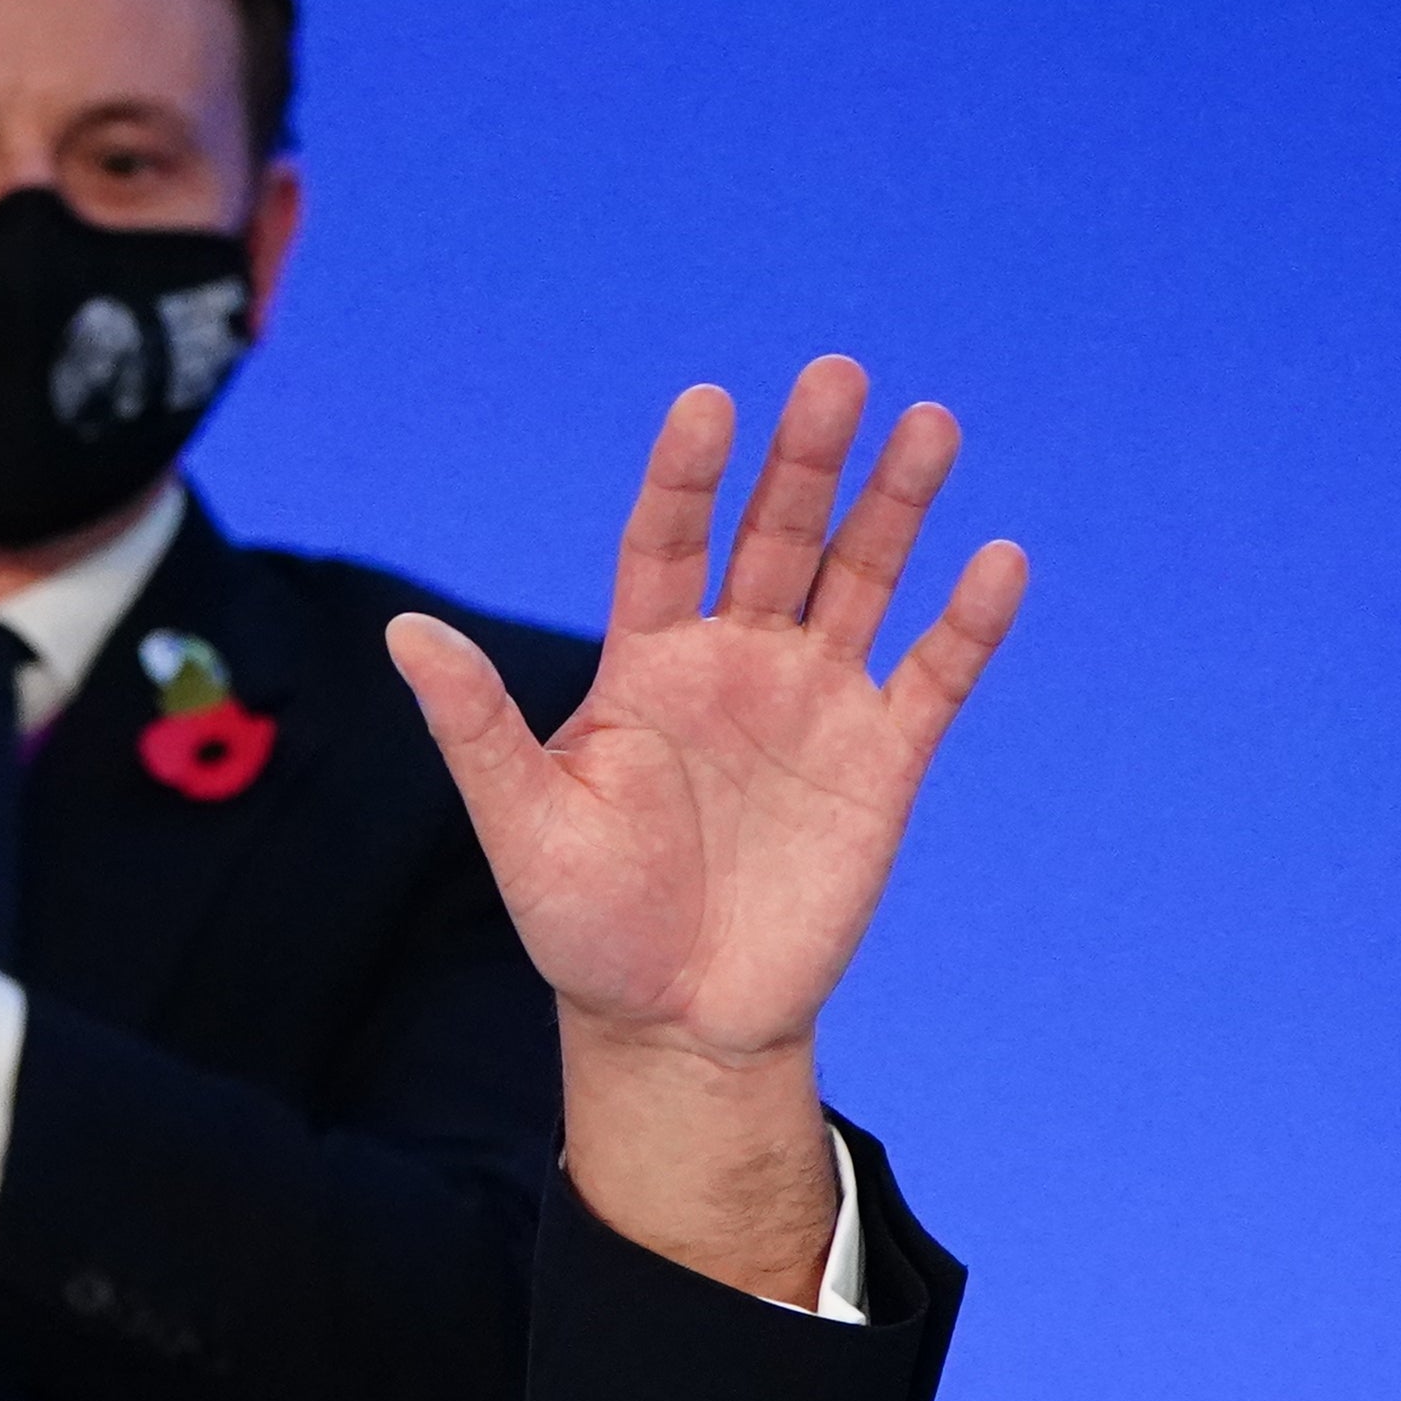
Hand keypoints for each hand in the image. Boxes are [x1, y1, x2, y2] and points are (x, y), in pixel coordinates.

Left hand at [387, 360, 1025, 1298]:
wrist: (674, 1023)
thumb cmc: (583, 924)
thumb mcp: (520, 824)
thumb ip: (476, 725)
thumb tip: (404, 632)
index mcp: (646, 664)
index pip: (665, 544)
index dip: (687, 477)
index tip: (708, 402)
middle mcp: (735, 662)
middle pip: (776, 537)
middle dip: (806, 461)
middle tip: (835, 377)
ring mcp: (814, 704)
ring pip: (861, 580)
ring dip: (896, 507)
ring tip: (928, 423)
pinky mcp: (881, 760)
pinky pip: (932, 677)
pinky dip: (967, 623)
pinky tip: (996, 559)